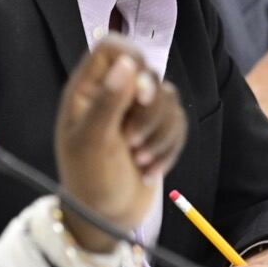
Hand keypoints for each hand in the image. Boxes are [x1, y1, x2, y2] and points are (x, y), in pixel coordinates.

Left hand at [54, 38, 185, 252]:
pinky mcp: (156, 131)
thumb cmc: (88, 180)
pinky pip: (179, 122)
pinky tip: (150, 171)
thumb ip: (108, 101)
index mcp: (88, 90)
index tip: (138, 92)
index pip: (112, 47)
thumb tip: (127, 63)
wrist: (104, 219)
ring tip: (139, 161)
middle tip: (130, 141)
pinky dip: (169, 148)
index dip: (132, 59)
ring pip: (169, 98)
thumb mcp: (92, 142)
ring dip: (159, 134)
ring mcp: (136, 113)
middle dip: (148, 111)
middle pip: (149, 73)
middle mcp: (113, 94)